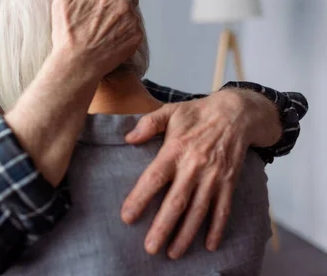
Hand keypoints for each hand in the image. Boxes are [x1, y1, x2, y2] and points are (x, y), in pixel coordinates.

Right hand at [51, 0, 141, 80]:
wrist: (78, 64)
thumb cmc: (67, 34)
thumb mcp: (62, 2)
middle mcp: (123, 4)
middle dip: (119, 1)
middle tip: (104, 14)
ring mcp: (132, 21)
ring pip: (133, 13)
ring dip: (124, 17)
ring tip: (108, 29)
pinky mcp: (137, 38)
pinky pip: (136, 30)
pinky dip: (128, 32)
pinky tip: (113, 39)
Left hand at [120, 89, 278, 258]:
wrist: (237, 113)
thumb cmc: (198, 113)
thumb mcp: (170, 111)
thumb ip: (148, 124)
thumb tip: (128, 138)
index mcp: (175, 150)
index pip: (154, 177)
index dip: (140, 198)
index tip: (127, 217)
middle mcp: (194, 167)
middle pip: (177, 202)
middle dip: (163, 227)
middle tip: (150, 248)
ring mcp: (214, 177)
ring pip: (199, 211)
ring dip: (186, 234)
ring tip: (173, 253)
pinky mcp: (229, 182)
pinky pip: (223, 209)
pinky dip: (217, 228)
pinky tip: (210, 245)